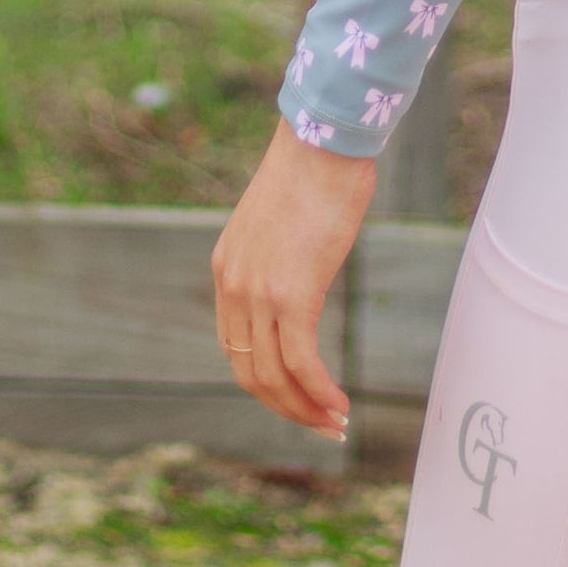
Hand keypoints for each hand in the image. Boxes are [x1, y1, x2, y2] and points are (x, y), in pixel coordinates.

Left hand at [211, 114, 378, 435]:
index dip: (265, 381)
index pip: (235, 346)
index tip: (297, 396)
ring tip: (335, 424)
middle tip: (319, 425)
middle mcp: (234, 286)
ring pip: (273, 376)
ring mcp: (259, 293)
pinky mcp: (293, 294)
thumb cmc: (315, 170)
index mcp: (227, 270)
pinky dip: (319, 392)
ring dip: (304, 409)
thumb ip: (281, 254)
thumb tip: (304, 270)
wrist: (323, 141)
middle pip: (248, 372)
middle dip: (284, 407)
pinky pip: (301, 362)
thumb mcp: (281, 221)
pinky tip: (340, 405)